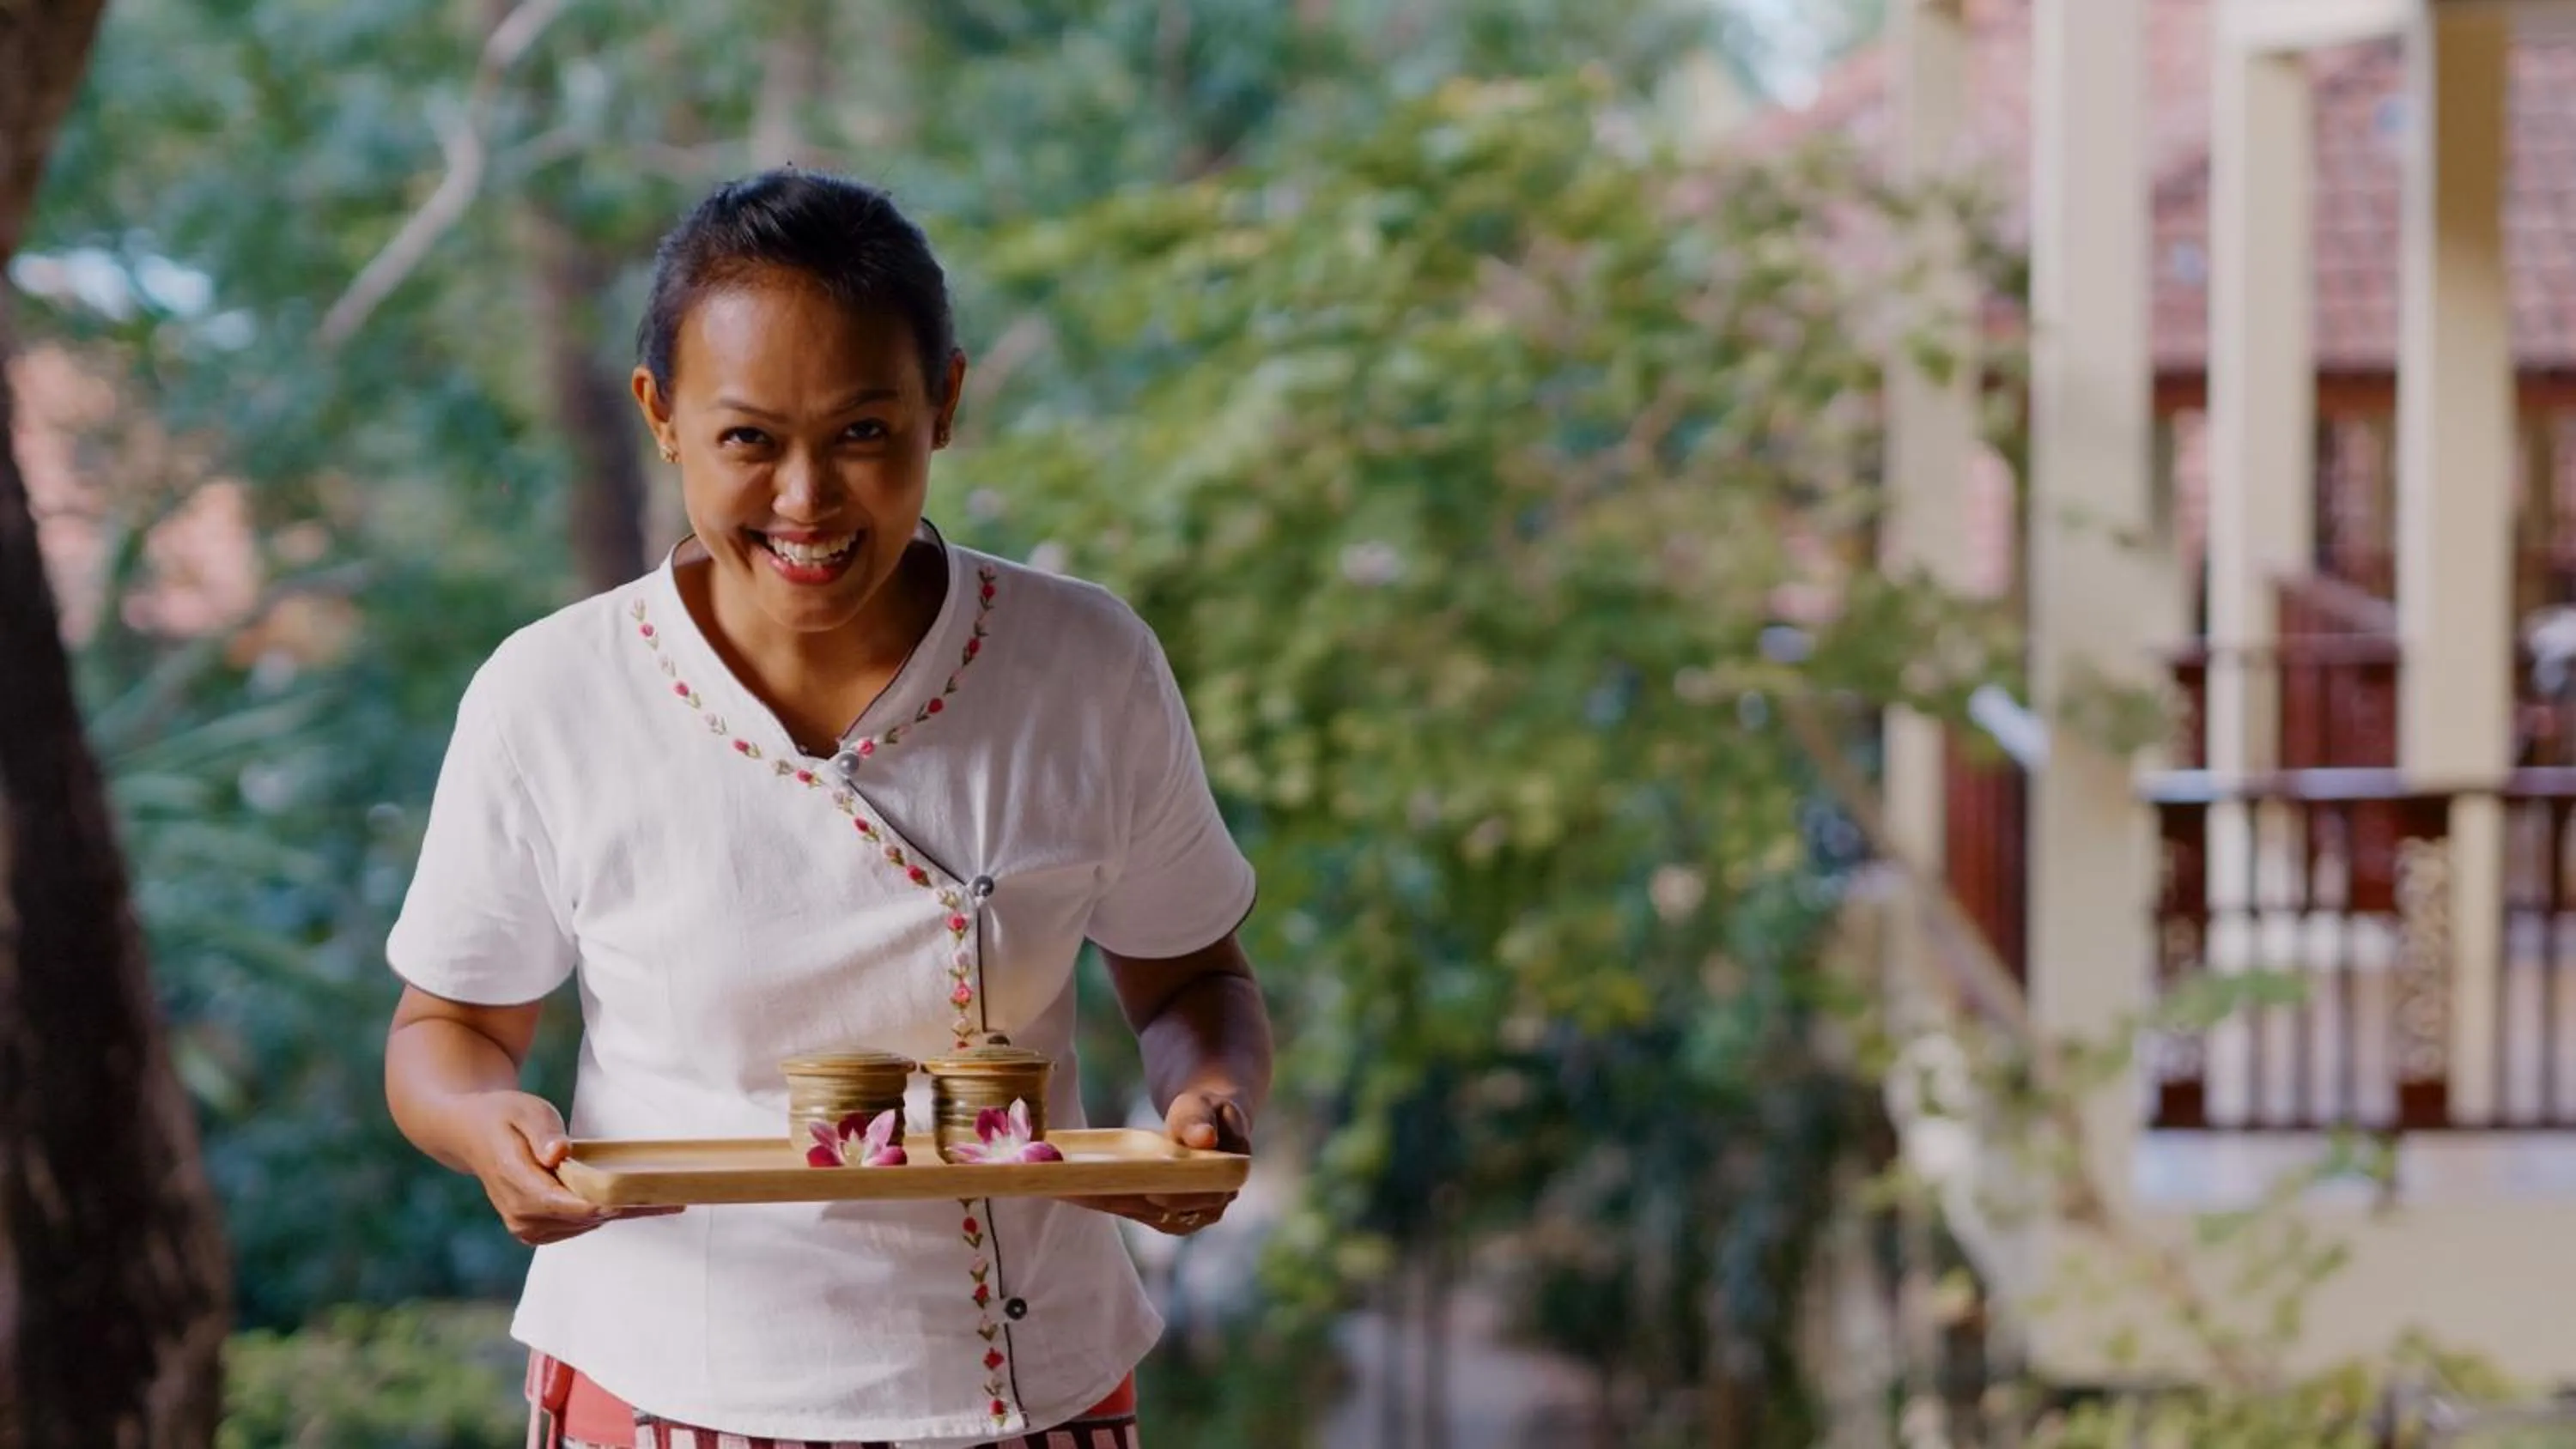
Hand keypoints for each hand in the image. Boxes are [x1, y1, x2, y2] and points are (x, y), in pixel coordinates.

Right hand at [463, 1092, 679, 1245]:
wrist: (471, 1134)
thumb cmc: (503, 1116)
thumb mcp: (524, 1109)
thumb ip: (542, 1131)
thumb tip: (558, 1154)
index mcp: (516, 1183)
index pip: (569, 1204)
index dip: (609, 1203)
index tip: (646, 1199)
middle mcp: (520, 1214)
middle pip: (585, 1218)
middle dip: (628, 1209)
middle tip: (675, 1202)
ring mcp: (525, 1227)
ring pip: (585, 1226)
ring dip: (621, 1214)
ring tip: (666, 1202)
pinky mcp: (535, 1230)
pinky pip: (578, 1226)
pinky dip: (605, 1215)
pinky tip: (633, 1202)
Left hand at [1072, 1090, 1248, 1236]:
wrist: (1204, 1121)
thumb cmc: (1204, 1108)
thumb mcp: (1203, 1105)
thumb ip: (1200, 1119)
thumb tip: (1204, 1138)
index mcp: (1228, 1179)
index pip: (1203, 1195)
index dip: (1177, 1197)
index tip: (1150, 1192)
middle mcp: (1208, 1207)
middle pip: (1161, 1210)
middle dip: (1122, 1198)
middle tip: (1083, 1188)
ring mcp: (1182, 1215)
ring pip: (1139, 1212)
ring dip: (1103, 1200)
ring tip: (1064, 1188)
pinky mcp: (1158, 1213)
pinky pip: (1127, 1208)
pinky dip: (1100, 1198)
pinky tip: (1069, 1189)